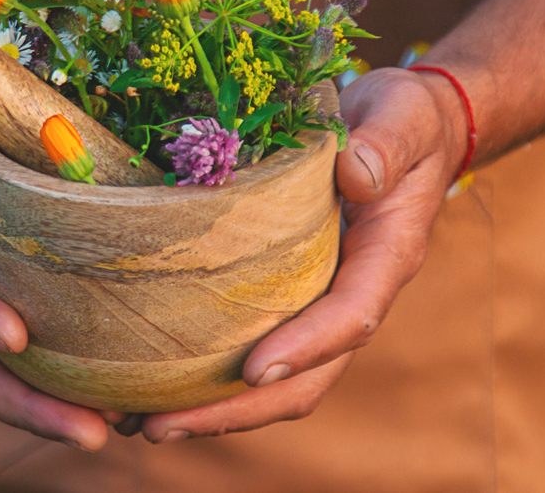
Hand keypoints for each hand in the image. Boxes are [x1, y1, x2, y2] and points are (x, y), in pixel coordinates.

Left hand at [137, 67, 468, 442]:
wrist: (408, 128)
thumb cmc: (406, 121)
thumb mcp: (403, 118)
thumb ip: (385, 145)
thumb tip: (355, 174)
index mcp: (386, 258)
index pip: (351, 316)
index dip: (306, 348)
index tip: (255, 371)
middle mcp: (352, 293)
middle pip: (306, 377)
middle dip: (237, 411)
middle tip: (161, 426)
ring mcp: (318, 298)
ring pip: (276, 377)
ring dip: (211, 408)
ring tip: (136, 420)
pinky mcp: (288, 292)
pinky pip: (252, 344)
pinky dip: (206, 372)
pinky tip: (150, 378)